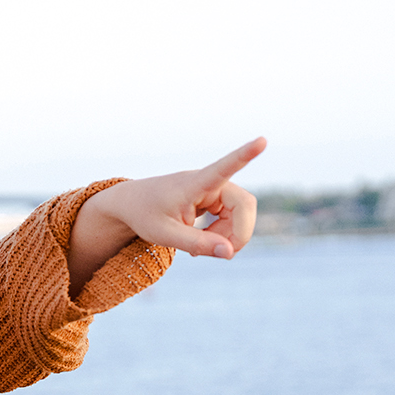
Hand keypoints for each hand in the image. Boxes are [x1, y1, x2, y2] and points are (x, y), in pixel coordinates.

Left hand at [110, 137, 264, 257]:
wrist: (131, 204)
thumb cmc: (145, 215)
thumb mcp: (165, 235)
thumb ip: (198, 244)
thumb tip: (230, 252)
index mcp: (194, 184)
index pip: (224, 167)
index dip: (245, 156)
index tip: (262, 140)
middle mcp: (208, 181)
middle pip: (244, 205)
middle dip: (237, 233)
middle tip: (219, 253)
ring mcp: (213, 189)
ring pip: (240, 214)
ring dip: (227, 236)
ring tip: (197, 248)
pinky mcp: (214, 198)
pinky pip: (232, 218)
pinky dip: (222, 234)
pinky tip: (201, 241)